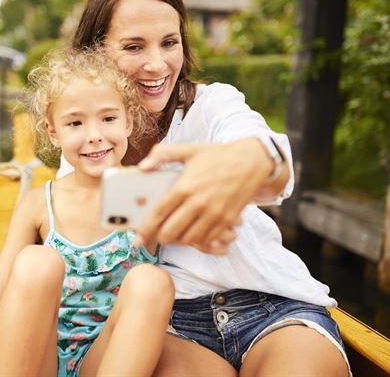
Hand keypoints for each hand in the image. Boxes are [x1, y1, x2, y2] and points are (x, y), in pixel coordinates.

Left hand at [135, 139, 272, 253]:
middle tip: (157, 235)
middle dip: (160, 237)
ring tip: (175, 233)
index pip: (159, 213)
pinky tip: (193, 233)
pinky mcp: (227, 220)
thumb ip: (163, 155)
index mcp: (185, 186)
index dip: (145, 229)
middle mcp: (198, 203)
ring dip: (179, 239)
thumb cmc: (218, 155)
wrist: (252, 161)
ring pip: (189, 239)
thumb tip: (142, 166)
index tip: (137, 238)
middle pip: (171, 232)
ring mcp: (214, 214)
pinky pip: (208, 240)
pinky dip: (198, 241)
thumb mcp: (189, 149)